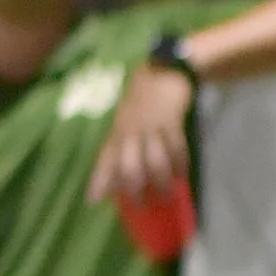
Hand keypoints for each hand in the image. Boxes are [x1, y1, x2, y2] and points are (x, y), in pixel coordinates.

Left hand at [88, 63, 192, 204]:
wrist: (163, 70)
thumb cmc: (142, 101)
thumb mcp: (126, 121)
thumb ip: (122, 145)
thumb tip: (120, 176)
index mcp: (118, 132)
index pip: (105, 159)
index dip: (99, 180)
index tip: (94, 201)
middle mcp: (130, 131)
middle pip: (129, 165)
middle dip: (135, 188)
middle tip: (143, 205)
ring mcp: (151, 126)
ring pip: (154, 160)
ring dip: (160, 180)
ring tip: (167, 194)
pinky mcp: (171, 121)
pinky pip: (176, 147)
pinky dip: (179, 163)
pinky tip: (182, 173)